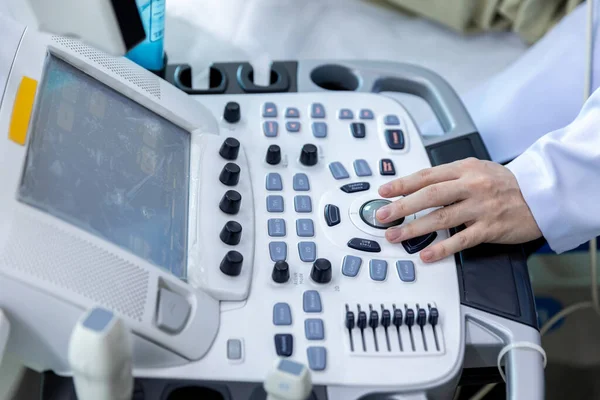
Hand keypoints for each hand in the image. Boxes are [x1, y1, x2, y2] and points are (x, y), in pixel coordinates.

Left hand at [375, 158, 541, 262]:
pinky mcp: (490, 228)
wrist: (541, 195)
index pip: (426, 176)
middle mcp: (471, 186)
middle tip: (382, 216)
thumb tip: (416, 187)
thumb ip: (449, 176)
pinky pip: (461, 240)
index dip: (402, 184)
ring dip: (414, 229)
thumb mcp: (477, 169)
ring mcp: (480, 208)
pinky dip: (442, 248)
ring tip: (395, 236)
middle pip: (429, 196)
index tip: (383, 192)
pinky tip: (427, 254)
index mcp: (464, 169)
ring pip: (441, 218)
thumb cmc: (505, 183)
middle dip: (401, 207)